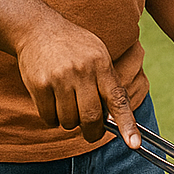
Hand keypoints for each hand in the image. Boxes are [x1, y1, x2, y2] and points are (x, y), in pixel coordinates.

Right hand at [14, 17, 137, 145]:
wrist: (39, 29)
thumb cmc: (74, 46)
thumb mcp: (98, 55)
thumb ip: (107, 82)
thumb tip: (113, 116)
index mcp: (102, 65)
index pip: (118, 100)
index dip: (127, 124)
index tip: (134, 144)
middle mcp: (83, 72)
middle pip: (91, 117)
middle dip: (92, 132)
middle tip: (91, 134)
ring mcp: (60, 78)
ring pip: (69, 121)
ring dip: (69, 122)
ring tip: (67, 105)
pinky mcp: (40, 85)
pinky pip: (49, 118)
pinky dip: (52, 118)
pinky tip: (52, 102)